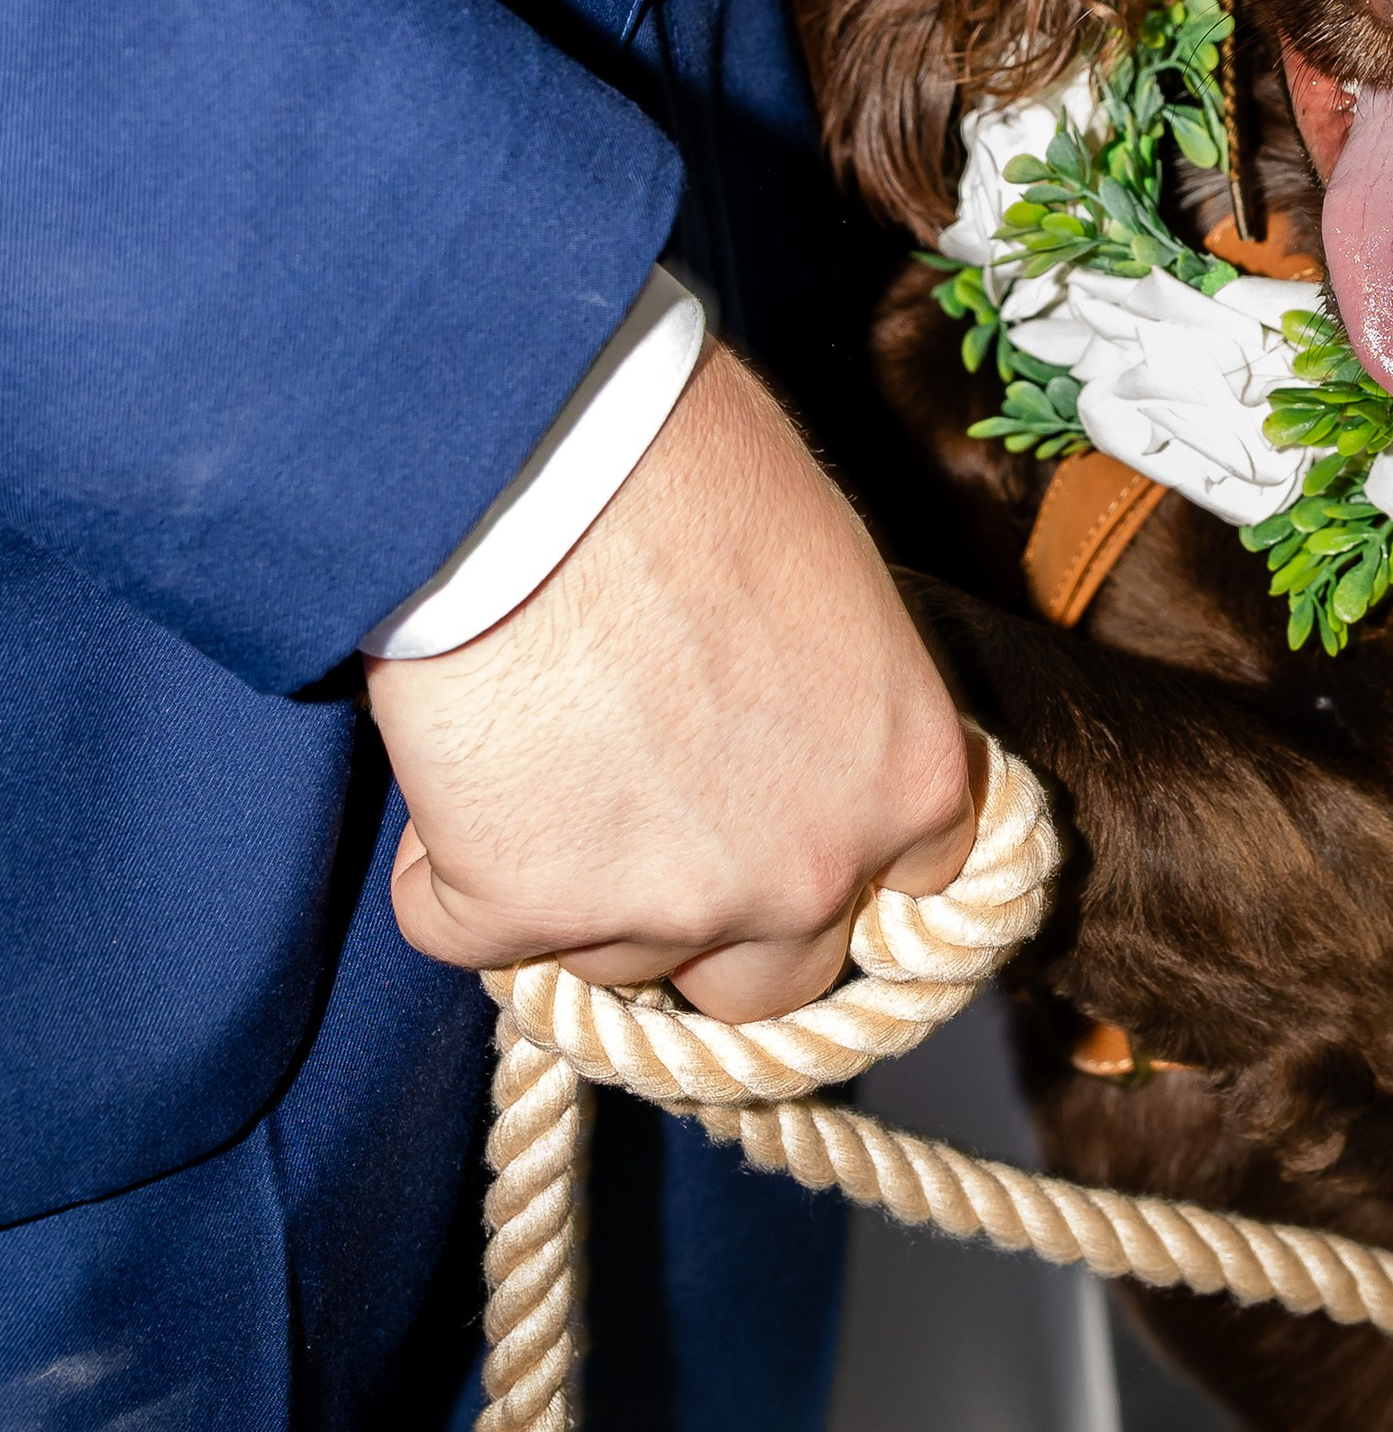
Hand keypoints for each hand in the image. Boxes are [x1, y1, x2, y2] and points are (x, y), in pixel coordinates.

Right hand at [371, 341, 974, 1021]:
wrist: (542, 455)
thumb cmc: (692, 467)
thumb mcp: (833, 581)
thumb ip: (838, 701)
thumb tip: (797, 727)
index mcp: (907, 780)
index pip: (907, 888)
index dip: (830, 854)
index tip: (778, 823)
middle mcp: (808, 872)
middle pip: (768, 976)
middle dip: (709, 916)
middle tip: (641, 815)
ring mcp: (666, 908)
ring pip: (614, 956)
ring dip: (571, 884)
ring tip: (534, 743)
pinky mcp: (519, 911)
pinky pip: (463, 926)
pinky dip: (445, 868)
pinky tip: (456, 761)